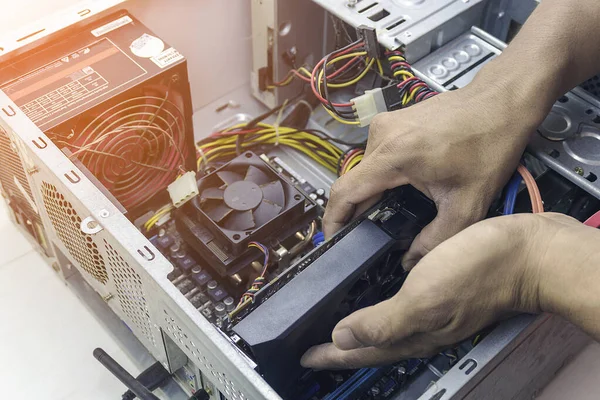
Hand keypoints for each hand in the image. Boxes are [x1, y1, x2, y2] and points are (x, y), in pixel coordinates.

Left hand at [301, 213, 595, 368]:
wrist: (526, 253)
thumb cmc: (480, 272)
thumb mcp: (423, 298)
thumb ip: (383, 321)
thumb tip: (342, 338)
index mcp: (414, 332)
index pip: (363, 350)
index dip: (332, 355)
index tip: (307, 356)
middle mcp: (422, 325)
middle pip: (373, 341)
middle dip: (343, 346)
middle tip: (319, 345)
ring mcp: (434, 308)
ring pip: (387, 324)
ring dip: (362, 325)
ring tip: (342, 322)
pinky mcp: (442, 288)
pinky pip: (403, 303)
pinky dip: (383, 302)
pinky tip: (381, 289)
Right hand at [323, 76, 547, 268]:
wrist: (500, 102)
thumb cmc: (489, 142)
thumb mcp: (467, 203)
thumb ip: (436, 239)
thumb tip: (411, 261)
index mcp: (394, 155)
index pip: (344, 192)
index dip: (333, 220)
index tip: (333, 239)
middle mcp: (381, 135)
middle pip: (353, 182)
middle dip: (359, 211)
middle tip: (373, 234)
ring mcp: (384, 125)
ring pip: (365, 170)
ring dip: (374, 192)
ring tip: (395, 210)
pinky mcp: (391, 121)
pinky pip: (376, 155)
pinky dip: (383, 175)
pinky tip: (405, 186)